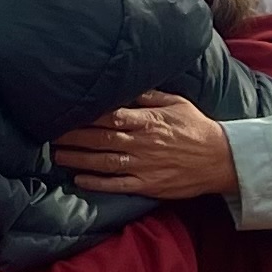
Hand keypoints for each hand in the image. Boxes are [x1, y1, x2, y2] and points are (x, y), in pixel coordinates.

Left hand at [53, 93, 237, 200]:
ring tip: (57, 156)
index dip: (86, 115)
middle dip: (73, 137)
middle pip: (101, 139)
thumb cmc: (196, 127)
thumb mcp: (175, 103)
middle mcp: (143, 143)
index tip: (65, 112)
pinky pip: (118, 185)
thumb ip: (147, 96)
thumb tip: (123, 86)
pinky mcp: (148, 185)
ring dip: (79, 159)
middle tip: (49, 134)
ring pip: (105, 162)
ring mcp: (145, 165)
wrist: (222, 159)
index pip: (111, 116)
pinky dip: (98, 183)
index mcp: (149, 121)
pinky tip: (79, 180)